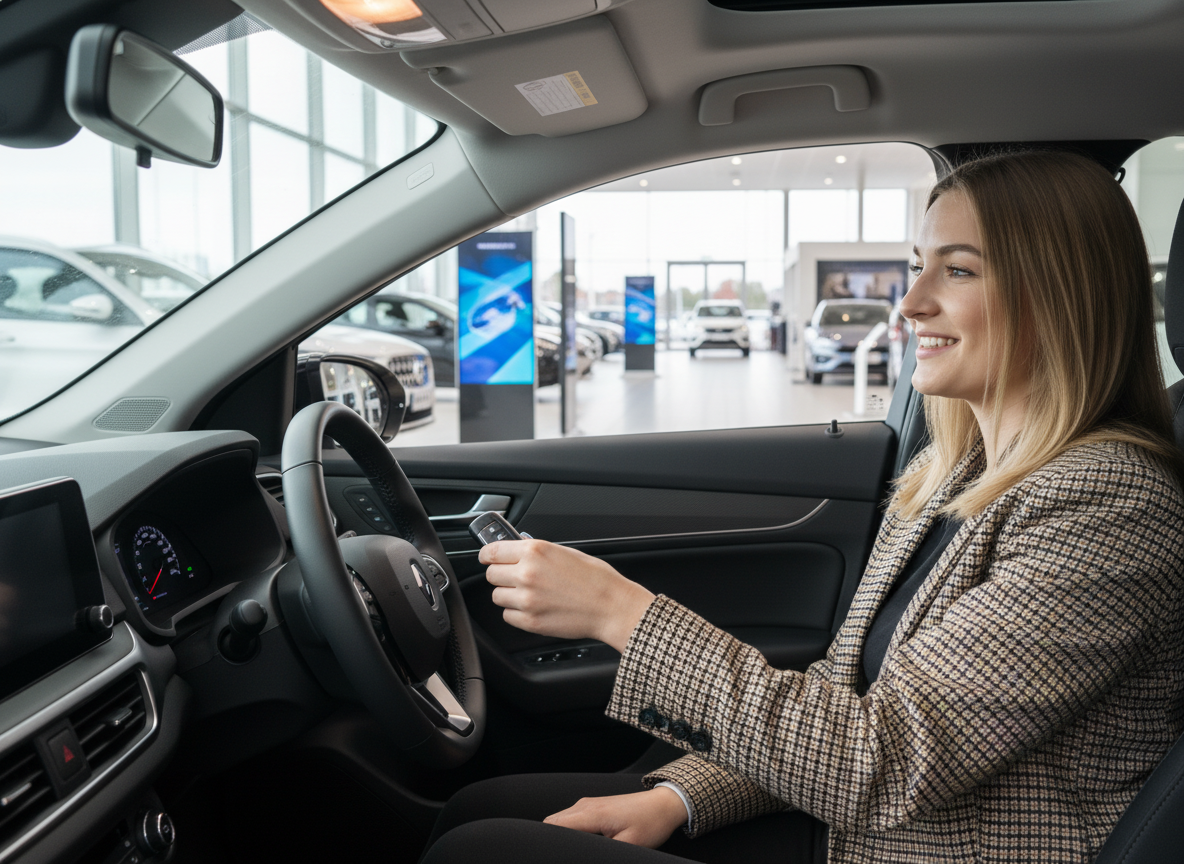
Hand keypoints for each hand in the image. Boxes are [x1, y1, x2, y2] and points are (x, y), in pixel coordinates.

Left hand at [481, 539, 654, 651]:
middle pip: (491, 574)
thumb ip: (536, 552)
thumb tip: (515, 552)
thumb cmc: (596, 578)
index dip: (488, 555)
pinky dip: (516, 613)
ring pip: (497, 596)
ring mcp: (527, 599)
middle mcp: (527, 574)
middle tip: (514, 577)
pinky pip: (507, 616)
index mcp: (535, 551)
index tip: (488, 558)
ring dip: (508, 595)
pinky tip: (533, 608)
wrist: (611, 606)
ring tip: (528, 594)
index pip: (491, 552)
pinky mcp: (530, 621)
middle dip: (501, 575)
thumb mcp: (564, 552)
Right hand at [544, 788, 687, 847]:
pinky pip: (570, 819)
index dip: (549, 845)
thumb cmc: (650, 823)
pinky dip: (568, 832)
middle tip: (563, 857)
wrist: (665, 804)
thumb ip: (603, 853)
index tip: (550, 857)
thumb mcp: (629, 845)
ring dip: (560, 837)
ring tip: (572, 853)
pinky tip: (580, 845)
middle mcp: (585, 805)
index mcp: (591, 814)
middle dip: (552, 842)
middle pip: (551, 823)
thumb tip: (584, 857)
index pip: (553, 827)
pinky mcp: (593, 806)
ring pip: (559, 820)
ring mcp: (588, 804)